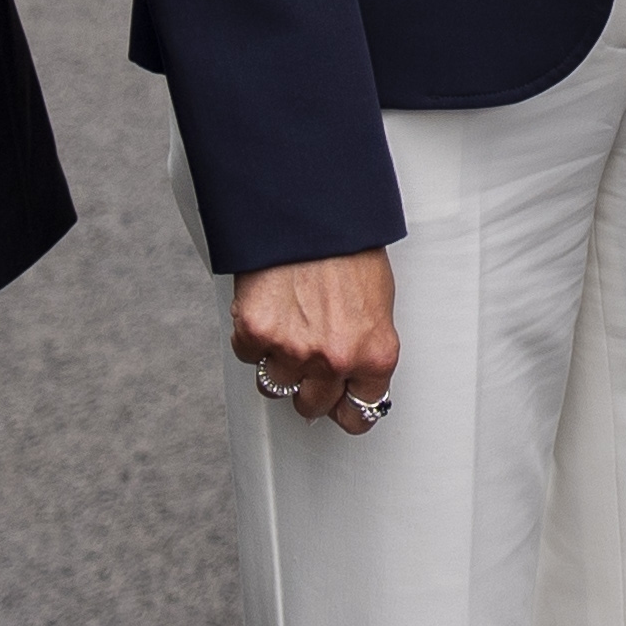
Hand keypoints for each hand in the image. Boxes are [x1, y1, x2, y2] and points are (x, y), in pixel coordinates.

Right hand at [232, 252, 401, 428]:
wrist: (313, 212)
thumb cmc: (349, 247)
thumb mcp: (378, 302)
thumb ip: (365, 346)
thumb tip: (353, 376)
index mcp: (375, 353)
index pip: (361, 414)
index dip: (346, 408)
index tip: (339, 403)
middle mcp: (335, 359)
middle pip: (312, 406)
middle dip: (309, 387)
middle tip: (308, 357)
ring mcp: (294, 350)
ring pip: (275, 385)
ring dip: (278, 362)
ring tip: (288, 325)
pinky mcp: (256, 333)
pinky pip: (248, 354)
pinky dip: (253, 336)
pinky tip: (269, 308)